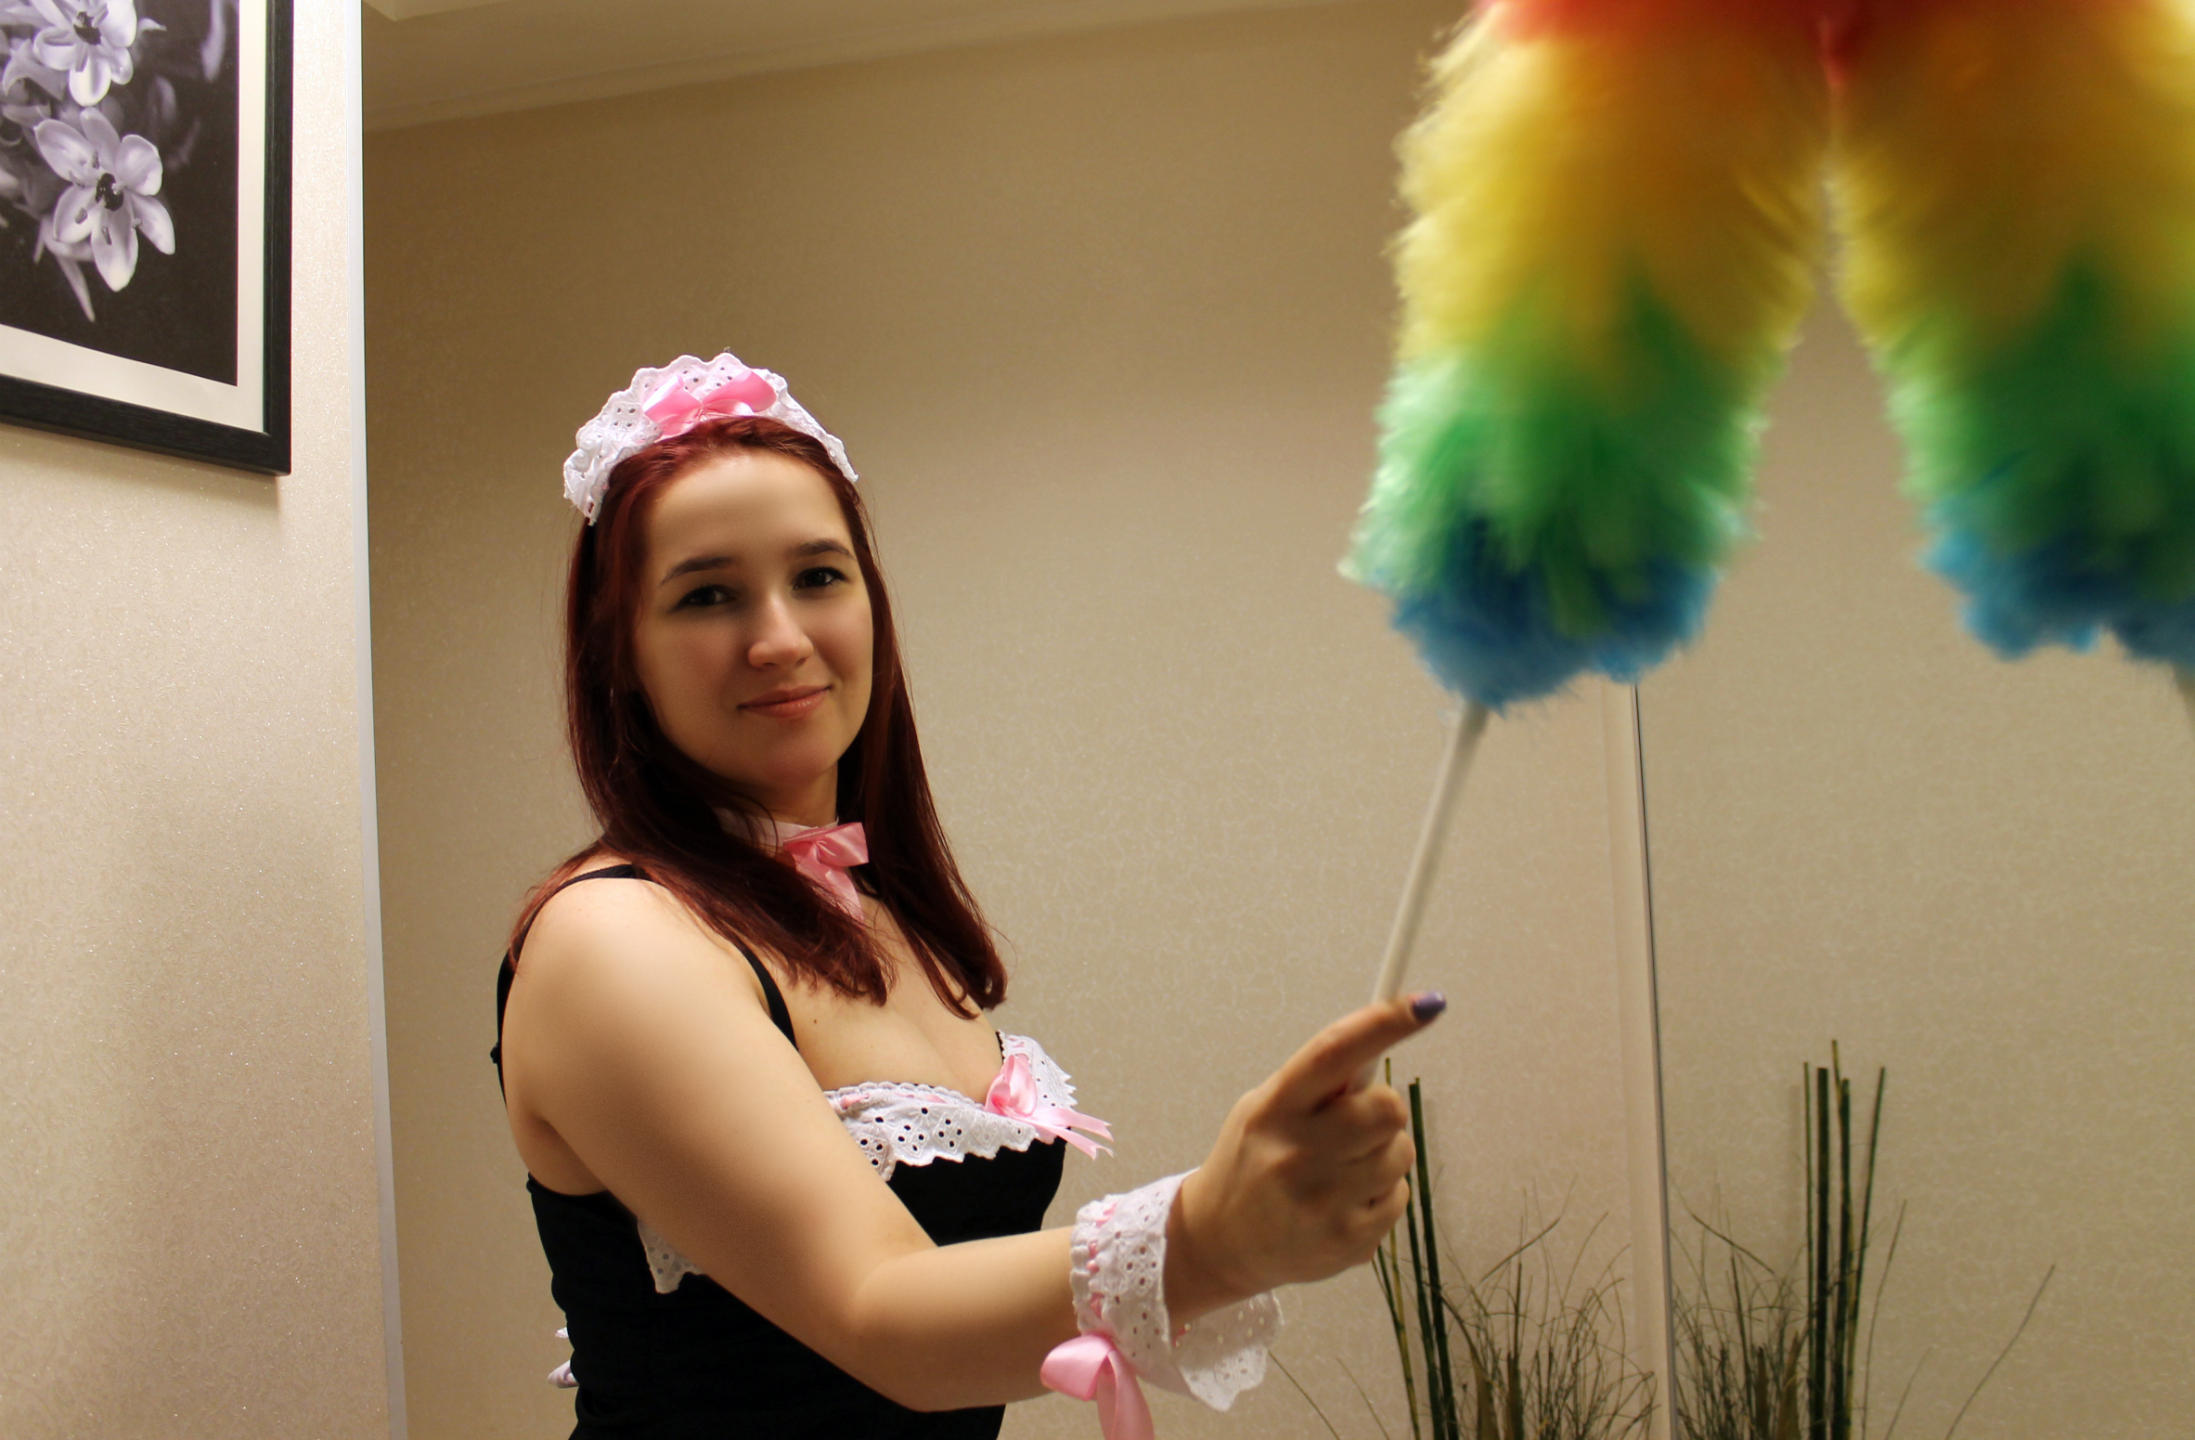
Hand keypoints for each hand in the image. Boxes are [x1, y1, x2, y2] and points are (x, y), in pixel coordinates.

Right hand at [1166, 992, 1445, 1316]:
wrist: (1221, 1243)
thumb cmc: (1252, 1162)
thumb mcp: (1264, 1108)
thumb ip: (1316, 1082)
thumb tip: (1379, 1040)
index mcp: (1275, 1109)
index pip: (1334, 1054)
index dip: (1384, 1024)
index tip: (1426, 1004)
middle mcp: (1296, 1154)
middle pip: (1387, 1108)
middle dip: (1382, 1109)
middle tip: (1357, 1123)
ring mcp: (1324, 1202)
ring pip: (1400, 1152)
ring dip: (1384, 1153)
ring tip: (1344, 1168)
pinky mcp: (1349, 1241)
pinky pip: (1401, 1196)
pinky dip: (1381, 1194)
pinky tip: (1344, 1202)